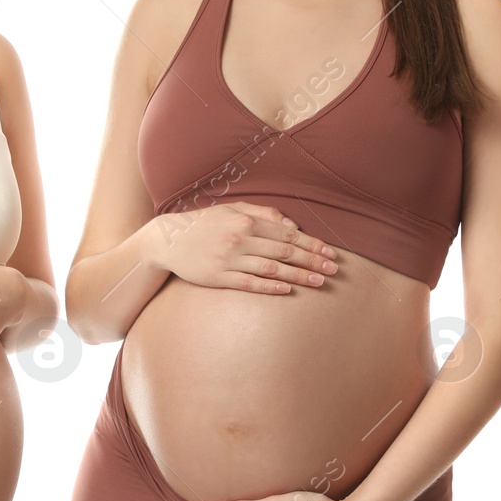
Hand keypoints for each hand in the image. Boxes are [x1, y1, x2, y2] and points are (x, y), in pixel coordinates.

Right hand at [147, 202, 337, 293]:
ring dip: (298, 276)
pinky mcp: (219, 277)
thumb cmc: (204, 224)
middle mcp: (240, 239)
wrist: (167, 240)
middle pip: (284, 252)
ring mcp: (229, 259)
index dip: (312, 244)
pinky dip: (270, 287)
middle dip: (312, 261)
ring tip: (319, 282)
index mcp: (245, 221)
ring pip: (272, 269)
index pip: (287, 234)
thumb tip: (293, 225)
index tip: (330, 253)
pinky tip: (288, 290)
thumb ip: (263, 214)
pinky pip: (250, 283)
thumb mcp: (232, 210)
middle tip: (333, 269)